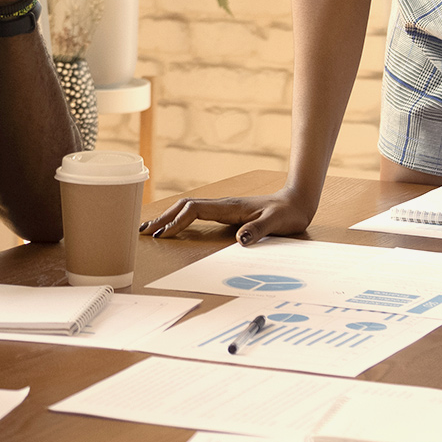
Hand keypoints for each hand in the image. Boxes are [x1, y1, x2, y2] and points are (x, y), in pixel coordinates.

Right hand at [139, 186, 316, 245]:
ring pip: (189, 208)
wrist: (298, 201)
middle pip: (185, 206)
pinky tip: (175, 226)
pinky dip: (181, 218)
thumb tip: (240, 240)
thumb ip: (259, 230)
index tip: (162, 235)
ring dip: (169, 217)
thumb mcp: (277, 223)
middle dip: (164, 218)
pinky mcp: (227, 212)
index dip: (177, 222)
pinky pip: (197, 213)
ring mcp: (224, 207)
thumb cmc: (288, 213)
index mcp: (231, 207)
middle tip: (143, 232)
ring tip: (150, 229)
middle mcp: (223, 205)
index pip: (195, 210)